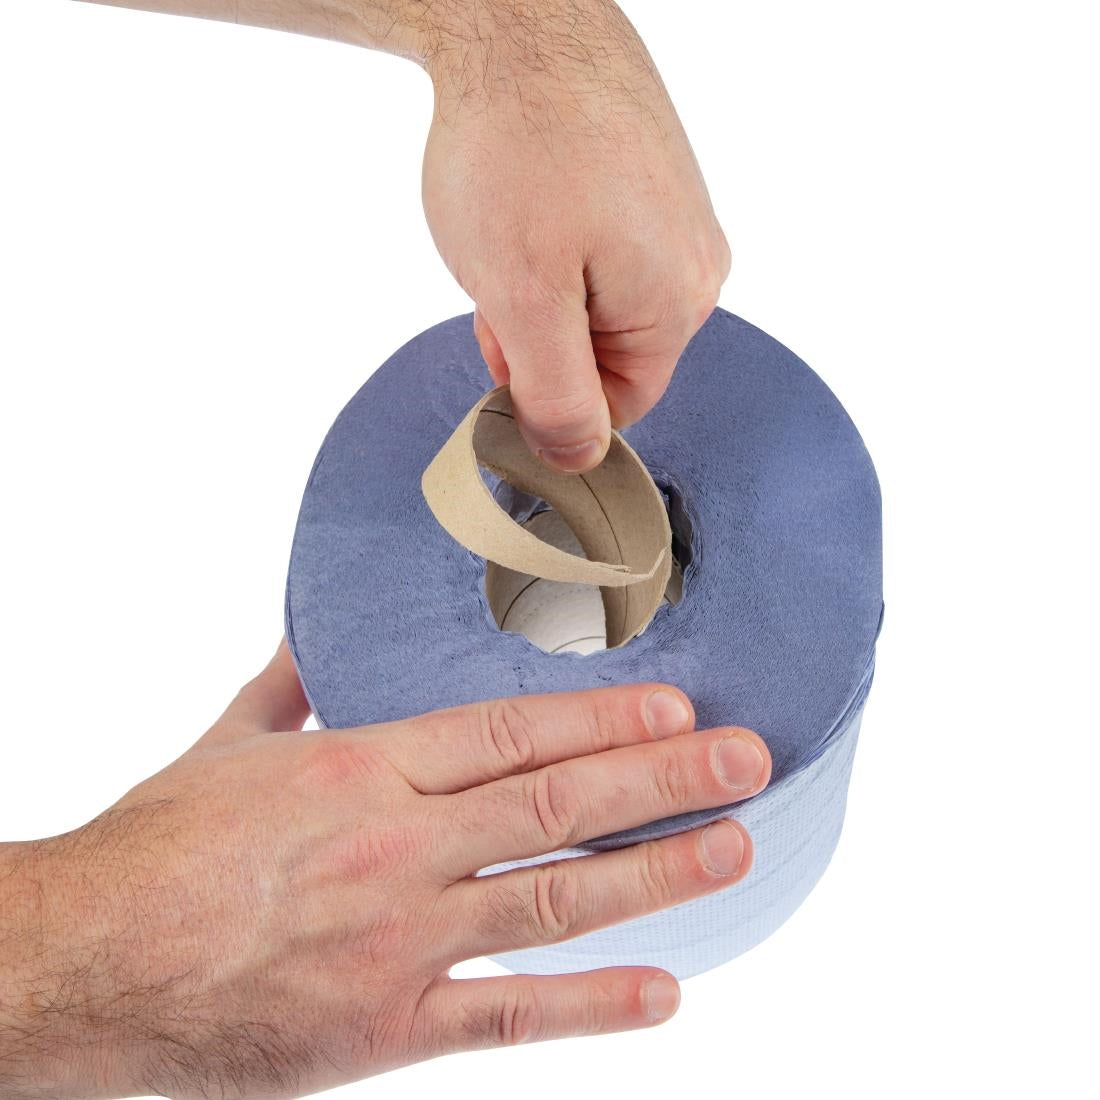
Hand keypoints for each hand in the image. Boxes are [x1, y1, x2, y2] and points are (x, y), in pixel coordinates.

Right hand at [0, 642, 769, 1098]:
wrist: (85, 961)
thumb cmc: (156, 846)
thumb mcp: (226, 744)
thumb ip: (287, 685)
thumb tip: (312, 634)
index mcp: (362, 769)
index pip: (510, 734)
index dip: (603, 720)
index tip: (676, 710)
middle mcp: (397, 848)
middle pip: (555, 804)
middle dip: (663, 781)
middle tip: (747, 761)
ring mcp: (399, 940)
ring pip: (553, 899)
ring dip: (654, 876)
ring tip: (732, 849)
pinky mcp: (386, 1026)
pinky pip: (506, 1018)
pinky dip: (590, 1005)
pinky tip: (663, 992)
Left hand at [421, 0, 731, 469]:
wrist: (521, 18)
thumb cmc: (519, 147)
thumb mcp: (523, 297)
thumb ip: (555, 395)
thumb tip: (580, 462)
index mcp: (677, 303)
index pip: (615, 407)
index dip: (544, 392)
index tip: (500, 345)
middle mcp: (695, 264)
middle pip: (607, 355)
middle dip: (541, 336)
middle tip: (497, 280)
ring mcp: (679, 219)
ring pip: (597, 304)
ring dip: (542, 290)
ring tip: (511, 232)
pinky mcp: (653, 185)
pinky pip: (602, 254)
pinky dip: (554, 249)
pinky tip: (529, 205)